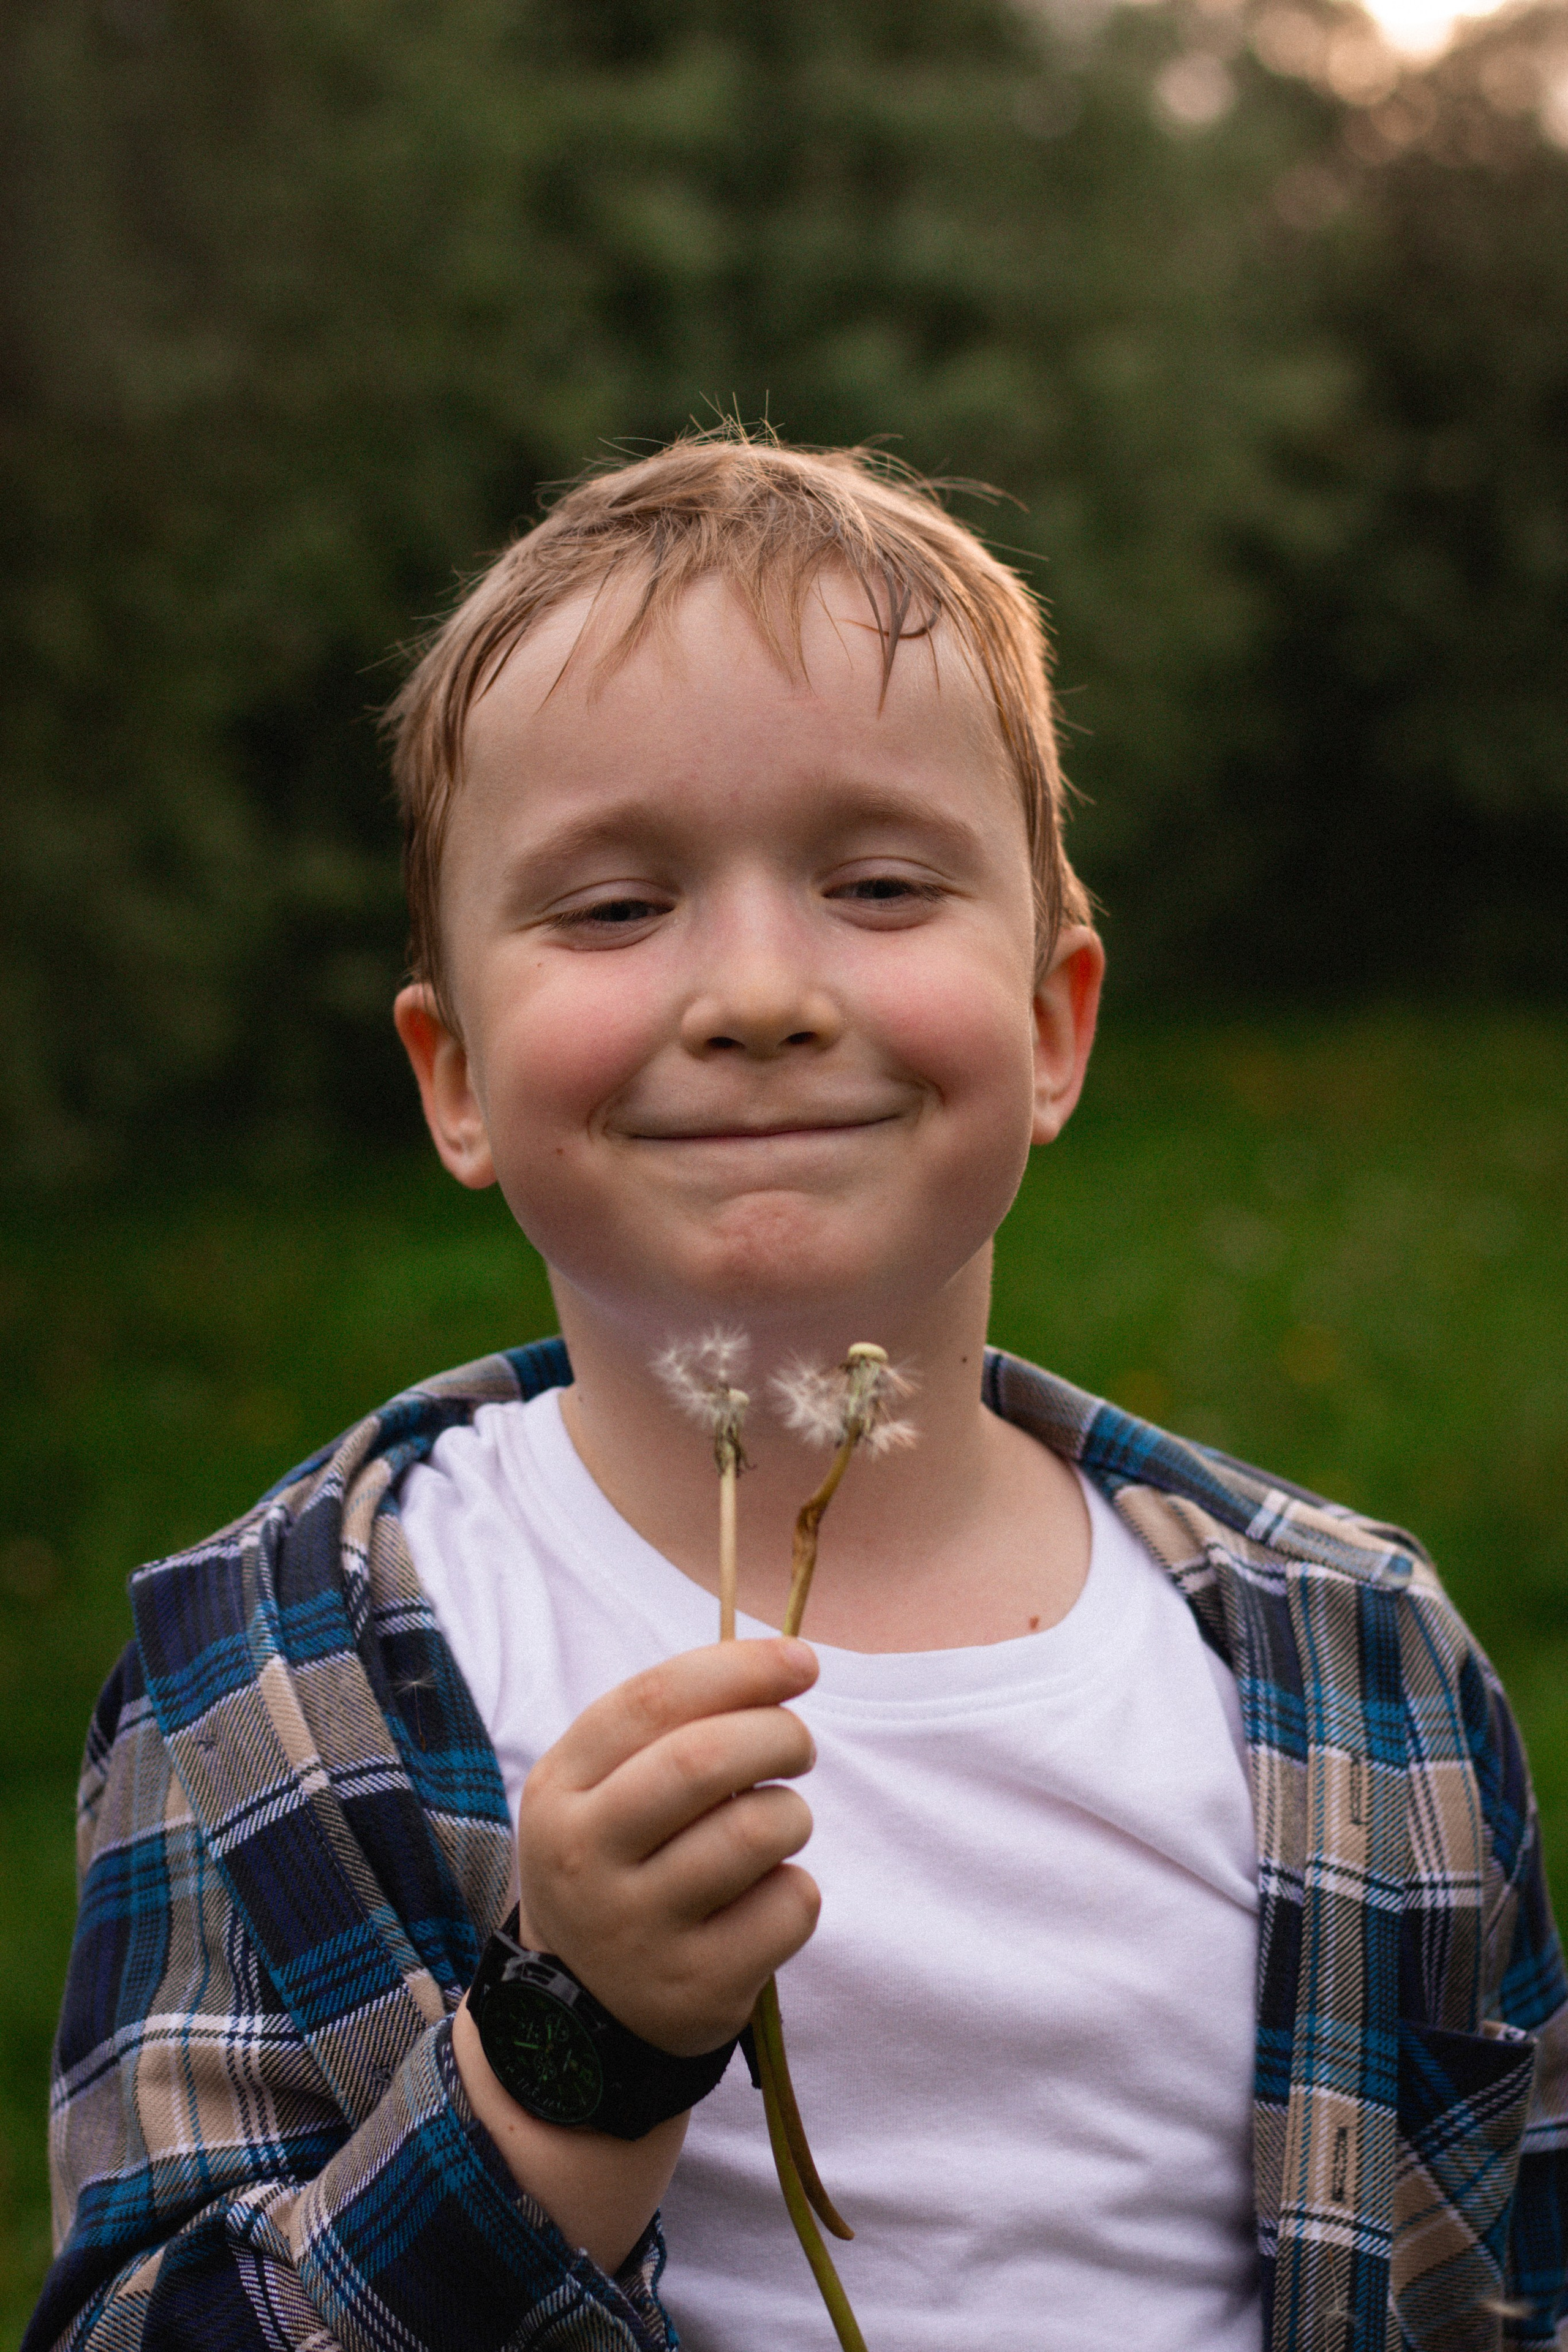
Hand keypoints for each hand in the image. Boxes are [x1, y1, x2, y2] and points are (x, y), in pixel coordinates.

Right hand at [515, 1636, 820, 2054]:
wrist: (577, 2013)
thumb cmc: (618, 1864)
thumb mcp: (602, 1790)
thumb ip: (672, 1725)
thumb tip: (789, 1663)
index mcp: (560, 1789)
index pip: (652, 1700)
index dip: (739, 1668)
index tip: (802, 1662)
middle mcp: (586, 1857)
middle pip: (704, 1760)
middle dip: (778, 1734)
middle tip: (799, 1746)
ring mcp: (637, 1930)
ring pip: (757, 1833)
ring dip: (791, 1815)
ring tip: (777, 1826)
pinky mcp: (694, 1988)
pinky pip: (788, 1907)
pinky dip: (797, 1890)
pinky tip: (765, 1899)